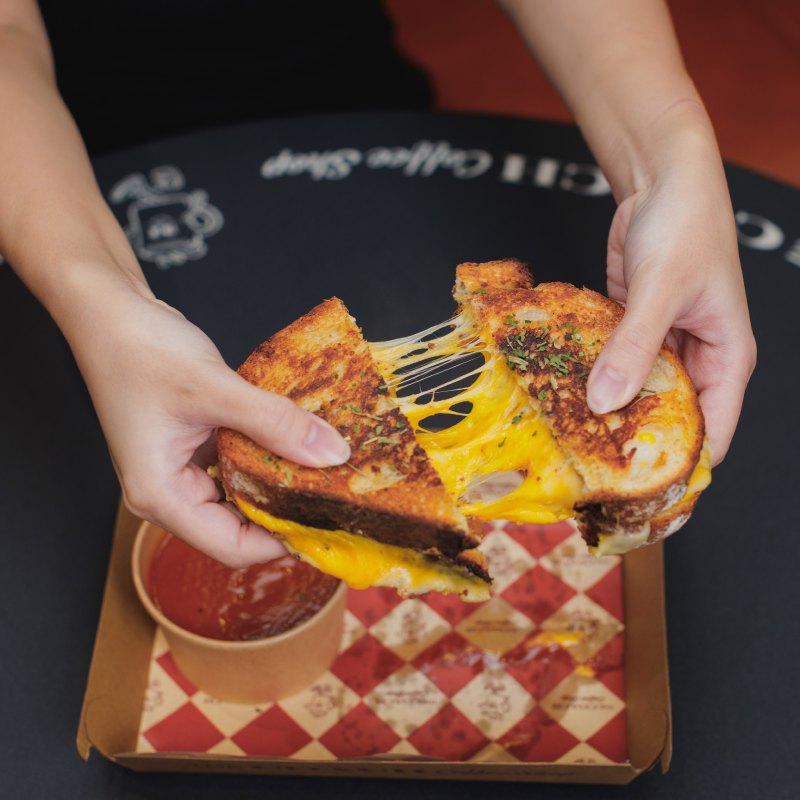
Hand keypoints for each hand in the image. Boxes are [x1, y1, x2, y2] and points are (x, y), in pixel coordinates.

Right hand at [72, 284, 350, 566]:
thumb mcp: (215, 388)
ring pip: (241, 493)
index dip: (283, 542)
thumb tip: (330, 454)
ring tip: (323, 470)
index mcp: (161, 495)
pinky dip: (265, 454)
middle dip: (286, 511)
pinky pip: (237, 463)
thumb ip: (275, 423)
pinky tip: (295, 441)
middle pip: (240, 526)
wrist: (109, 310)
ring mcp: (181, 470)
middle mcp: (169, 492)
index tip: (329, 524)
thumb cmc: (140, 349)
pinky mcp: (193, 447)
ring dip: (278, 481)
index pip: (232, 547)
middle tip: (335, 494)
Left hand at [586, 135, 756, 464]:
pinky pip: (614, 366)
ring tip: (569, 442)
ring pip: (637, 394)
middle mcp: (696, 359)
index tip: (642, 495)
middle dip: (635, 442)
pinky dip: (594, 380)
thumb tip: (606, 401)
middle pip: (670, 418)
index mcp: (726, 359)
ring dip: (609, 411)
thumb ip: (634, 346)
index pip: (713, 433)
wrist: (661, 180)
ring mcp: (661, 346)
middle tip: (592, 472)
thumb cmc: (685, 225)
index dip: (681, 466)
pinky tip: (564, 398)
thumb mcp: (662, 289)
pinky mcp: (631, 331)